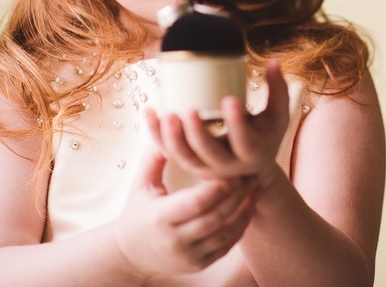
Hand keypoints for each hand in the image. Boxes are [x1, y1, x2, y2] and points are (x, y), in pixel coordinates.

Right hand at [113, 148, 257, 277]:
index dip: (218, 187)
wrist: (130, 255)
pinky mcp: (200, 263)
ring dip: (244, 209)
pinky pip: (228, 244)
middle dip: (238, 195)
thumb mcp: (141, 185)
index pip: (196, 202)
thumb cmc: (137, 212)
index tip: (233, 170)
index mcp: (160, 218)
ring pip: (226, 232)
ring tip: (254, 187)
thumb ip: (155, 156)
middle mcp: (176, 240)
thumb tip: (168, 122)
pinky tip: (249, 206)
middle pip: (216, 217)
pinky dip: (241, 225)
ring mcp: (190, 255)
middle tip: (250, 174)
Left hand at [145, 60, 291, 188]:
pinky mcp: (190, 163)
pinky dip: (157, 135)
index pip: (245, 141)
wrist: (251, 166)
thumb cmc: (265, 134)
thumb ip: (277, 89)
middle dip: (197, 134)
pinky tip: (150, 114)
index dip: (236, 123)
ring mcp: (206, 167)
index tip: (230, 100)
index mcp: (252, 152)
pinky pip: (169, 153)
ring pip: (185, 157)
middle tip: (190, 110)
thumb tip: (272, 62)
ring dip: (173, 138)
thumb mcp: (278, 115)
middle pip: (210, 153)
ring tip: (167, 114)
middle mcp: (228, 164)